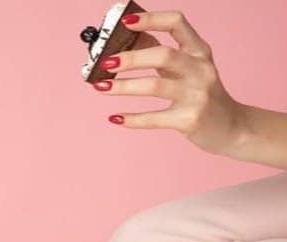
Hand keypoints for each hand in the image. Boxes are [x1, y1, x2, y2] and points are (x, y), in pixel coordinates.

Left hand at [93, 10, 243, 156]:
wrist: (233, 129)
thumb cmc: (205, 97)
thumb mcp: (190, 71)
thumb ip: (164, 57)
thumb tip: (128, 44)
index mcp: (200, 52)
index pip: (176, 23)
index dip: (150, 19)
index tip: (125, 22)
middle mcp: (200, 70)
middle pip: (162, 55)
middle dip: (130, 59)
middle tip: (105, 64)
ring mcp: (196, 96)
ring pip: (154, 86)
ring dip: (123, 86)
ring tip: (101, 87)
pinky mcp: (189, 120)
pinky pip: (154, 119)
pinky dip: (131, 119)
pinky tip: (115, 118)